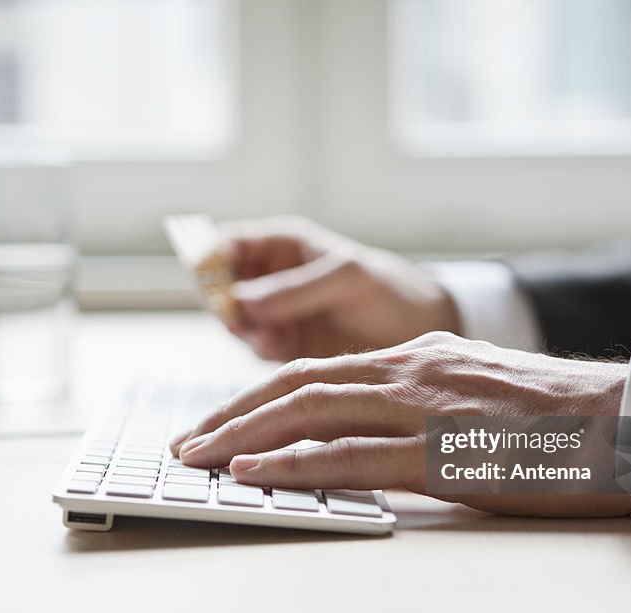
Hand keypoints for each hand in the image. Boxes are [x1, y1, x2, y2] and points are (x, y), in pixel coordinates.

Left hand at [171, 332, 630, 517]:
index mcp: (418, 355)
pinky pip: (352, 456)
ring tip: (198, 458)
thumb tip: (372, 426)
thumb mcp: (476, 388)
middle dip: (232, 414)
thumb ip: (422, 397)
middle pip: (297, 384)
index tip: (220, 421)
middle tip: (187, 442)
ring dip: (244, 437)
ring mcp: (424, 407)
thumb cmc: (558, 416)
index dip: (258, 396)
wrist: (629, 418)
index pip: (317, 370)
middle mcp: (411, 369)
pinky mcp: (443, 452)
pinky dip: (295, 464)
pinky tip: (255, 473)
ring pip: (310, 412)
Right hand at [218, 215, 459, 360]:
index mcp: (281, 245)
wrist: (420, 331)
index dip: (211, 258)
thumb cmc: (388, 288)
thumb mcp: (347, 277)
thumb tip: (243, 301)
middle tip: (235, 318)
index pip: (227, 244)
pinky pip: (257, 349)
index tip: (213, 280)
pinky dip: (259, 350)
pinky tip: (274, 350)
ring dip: (241, 330)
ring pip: (235, 321)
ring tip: (264, 337)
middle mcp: (271, 279)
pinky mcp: (286, 349)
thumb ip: (297, 288)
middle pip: (221, 286)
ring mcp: (276, 315)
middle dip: (221, 302)